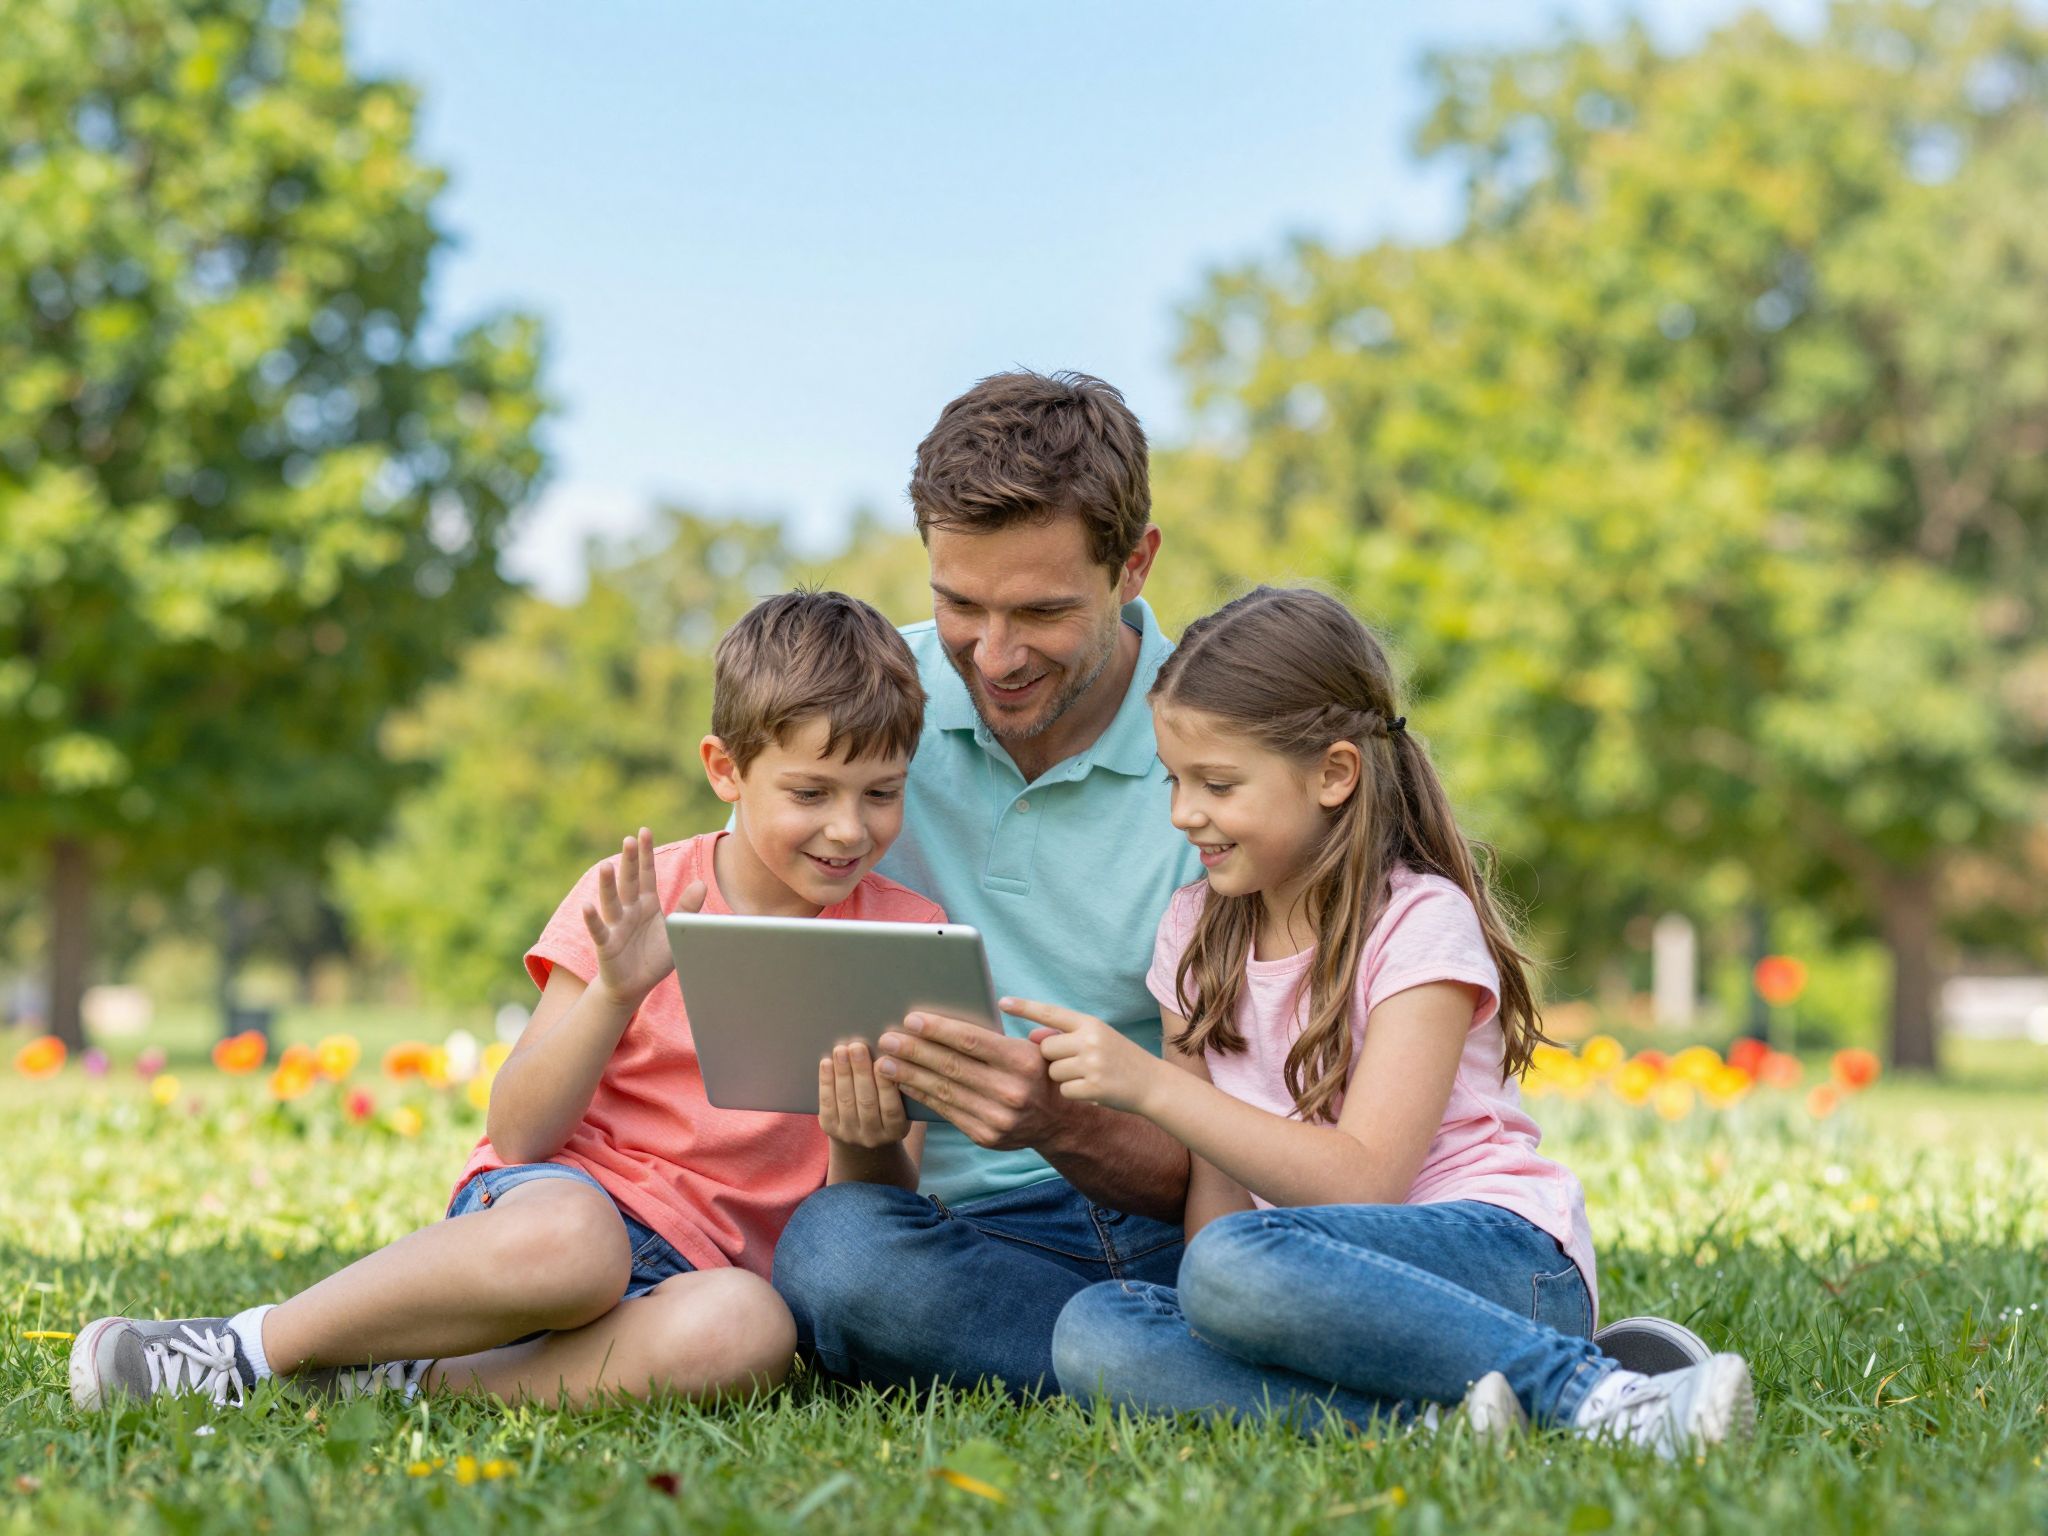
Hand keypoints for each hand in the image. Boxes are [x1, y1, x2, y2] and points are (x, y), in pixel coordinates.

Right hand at [581, 828, 704, 1009]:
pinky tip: (587, 906)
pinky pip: (599, 930)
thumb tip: (701, 883)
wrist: (634, 986)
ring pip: (612, 901)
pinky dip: (593, 918)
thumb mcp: (676, 931)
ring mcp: (616, 925)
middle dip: (629, 861)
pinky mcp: (606, 944)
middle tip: (629, 839)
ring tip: (606, 866)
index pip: (646, 874)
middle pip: (629, 882)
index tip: (643, 831)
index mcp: (647, 903)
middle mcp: (629, 910)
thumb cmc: (654, 957)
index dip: (645, 854)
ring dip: (608, 885)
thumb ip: (687, 908)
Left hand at [817, 1040, 911, 1148]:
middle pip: (866, 1102)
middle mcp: (873, 1136)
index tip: (882, 1060)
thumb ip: (897, 1085)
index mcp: (896, 1130)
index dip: (885, 1084)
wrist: (862, 1137)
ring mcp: (849, 1134)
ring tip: (841, 1050)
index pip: (891, 1107)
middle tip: (857, 1047)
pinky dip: (826, 1081)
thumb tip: (890, 1054)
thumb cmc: (885, 1107)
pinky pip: (827, 1103)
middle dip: (861, 1072)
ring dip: (842, 1072)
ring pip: (845, 1100)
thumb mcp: (900, 1103)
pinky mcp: (830, 1128)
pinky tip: (826, 1063)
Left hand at [874, 1010, 1068, 1150]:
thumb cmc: (1037, 1072)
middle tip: (887, 1039)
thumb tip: (949, 1022)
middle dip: (915, 1051)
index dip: (939, 1030)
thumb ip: (997, 1037)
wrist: (1058, 1121)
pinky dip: (922, 1096)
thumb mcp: (1032, 1048)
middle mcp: (1010, 1091)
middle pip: (952, 1066)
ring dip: (910, 1075)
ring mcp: (997, 1117)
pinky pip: (946, 1112)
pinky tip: (904, 1083)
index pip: (972, 1041)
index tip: (911, 1019)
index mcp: (1022, 1061)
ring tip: (884, 1061)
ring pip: (944, 1091)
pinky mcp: (985, 1136)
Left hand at [1007, 996, 1167, 1115]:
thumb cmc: (1118, 1059)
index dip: (1024, 1007)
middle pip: (1046, 1048)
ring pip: (1053, 1071)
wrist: (1152, 1083)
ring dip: (1064, 1077)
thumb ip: (1063, 1034)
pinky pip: (1064, 1090)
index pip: (1050, 1012)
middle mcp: (1091, 1039)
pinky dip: (1074, 1093)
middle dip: (1054, 1058)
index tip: (1002, 1003)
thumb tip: (1031, 1037)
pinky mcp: (1095, 1087)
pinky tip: (1092, 1090)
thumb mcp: (1095, 1038)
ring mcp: (1093, 1063)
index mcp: (1089, 1023)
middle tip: (1077, 1063)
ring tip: (1087, 1076)